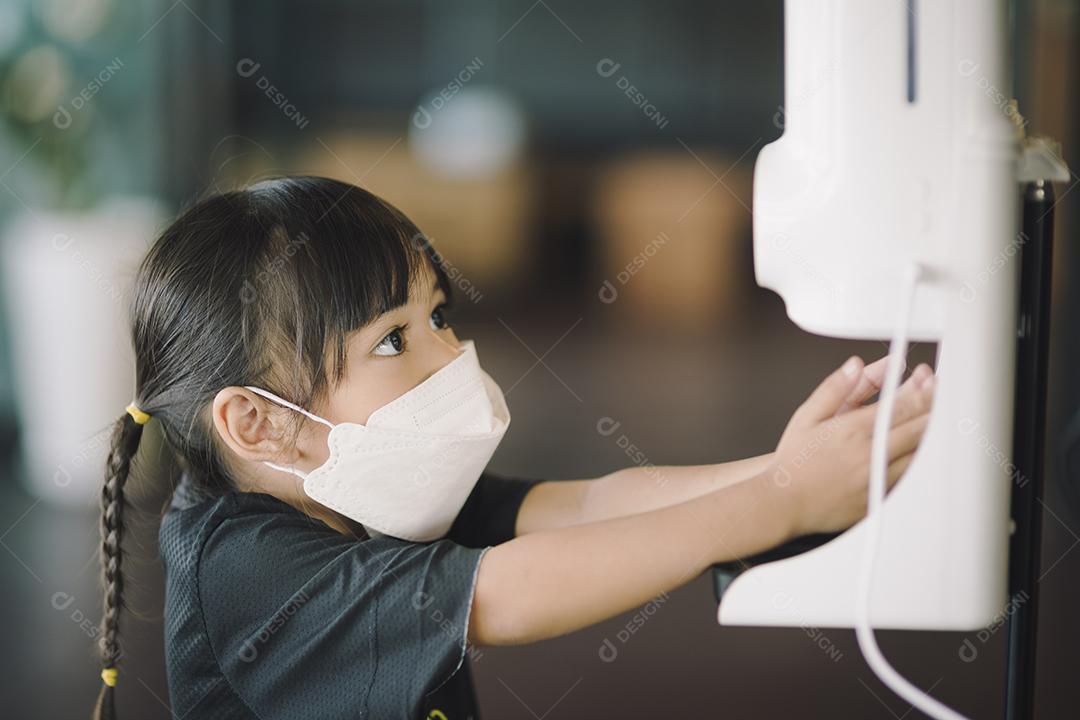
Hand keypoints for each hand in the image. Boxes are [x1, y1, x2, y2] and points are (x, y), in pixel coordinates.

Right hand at [768, 356, 934, 537]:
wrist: (784, 503)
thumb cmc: (794, 461)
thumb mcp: (807, 416)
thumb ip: (834, 388)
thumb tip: (856, 365)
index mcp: (853, 430)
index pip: (901, 405)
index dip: (922, 389)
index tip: (929, 379)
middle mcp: (869, 454)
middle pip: (919, 427)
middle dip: (936, 407)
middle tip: (944, 395)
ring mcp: (877, 478)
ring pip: (921, 453)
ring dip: (935, 434)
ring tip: (942, 419)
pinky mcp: (880, 498)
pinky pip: (912, 478)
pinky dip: (923, 461)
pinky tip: (925, 450)